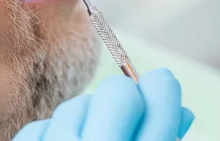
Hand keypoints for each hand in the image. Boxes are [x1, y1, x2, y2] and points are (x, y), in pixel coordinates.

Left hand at [13, 69, 194, 140]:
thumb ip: (164, 138)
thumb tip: (180, 110)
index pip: (160, 100)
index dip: (163, 88)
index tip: (159, 84)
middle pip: (117, 92)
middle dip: (124, 98)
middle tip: (127, 112)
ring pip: (74, 106)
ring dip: (83, 122)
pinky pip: (39, 127)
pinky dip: (49, 137)